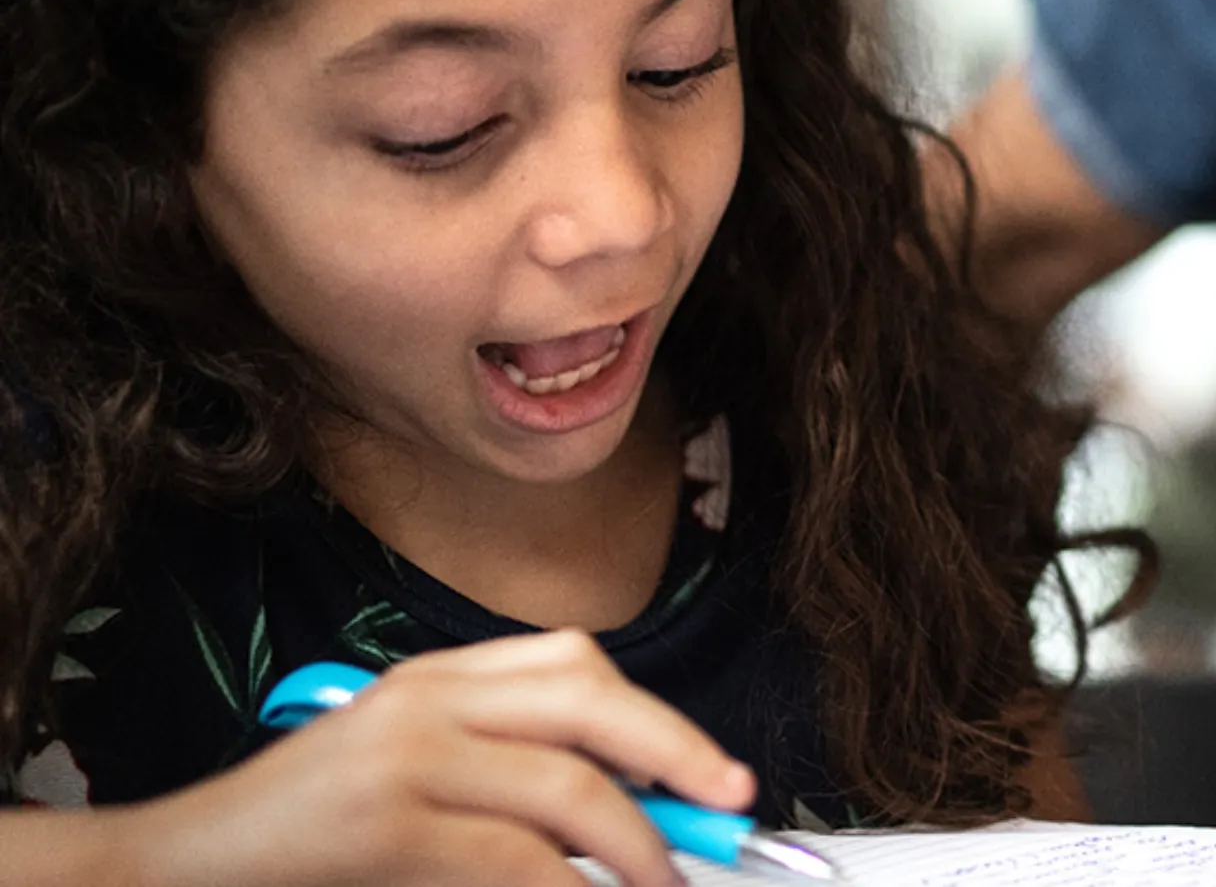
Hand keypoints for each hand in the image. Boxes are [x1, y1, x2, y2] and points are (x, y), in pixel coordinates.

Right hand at [113, 629, 753, 886]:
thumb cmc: (298, 838)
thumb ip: (502, 776)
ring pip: (568, 787)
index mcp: (434, 677)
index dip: (657, 716)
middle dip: (677, 755)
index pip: (576, 665)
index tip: (710, 769)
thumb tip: (628, 813)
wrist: (173, 868)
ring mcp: (404, 756)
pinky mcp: (386, 822)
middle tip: (726, 808)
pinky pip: (516, 857)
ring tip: (659, 882)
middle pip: (591, 702)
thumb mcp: (407, 778)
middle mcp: (425, 699)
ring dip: (636, 846)